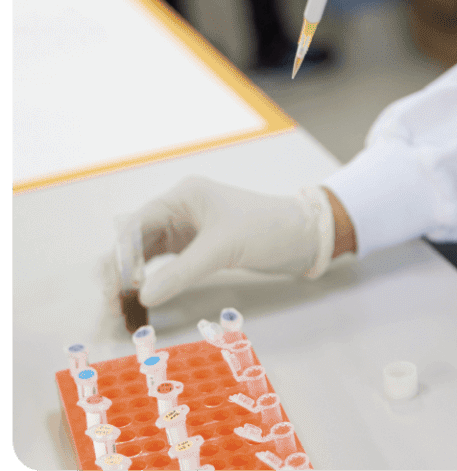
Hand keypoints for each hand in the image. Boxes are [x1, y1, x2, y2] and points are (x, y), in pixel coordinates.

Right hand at [102, 177, 330, 309]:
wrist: (301, 236)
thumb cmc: (265, 229)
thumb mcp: (222, 249)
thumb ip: (182, 272)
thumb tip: (142, 296)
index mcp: (184, 196)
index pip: (138, 223)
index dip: (122, 254)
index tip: (112, 285)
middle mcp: (181, 209)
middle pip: (138, 239)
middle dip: (122, 268)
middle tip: (110, 301)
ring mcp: (188, 228)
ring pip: (148, 253)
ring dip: (133, 277)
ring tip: (119, 305)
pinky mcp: (196, 247)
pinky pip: (164, 263)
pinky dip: (152, 279)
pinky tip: (142, 298)